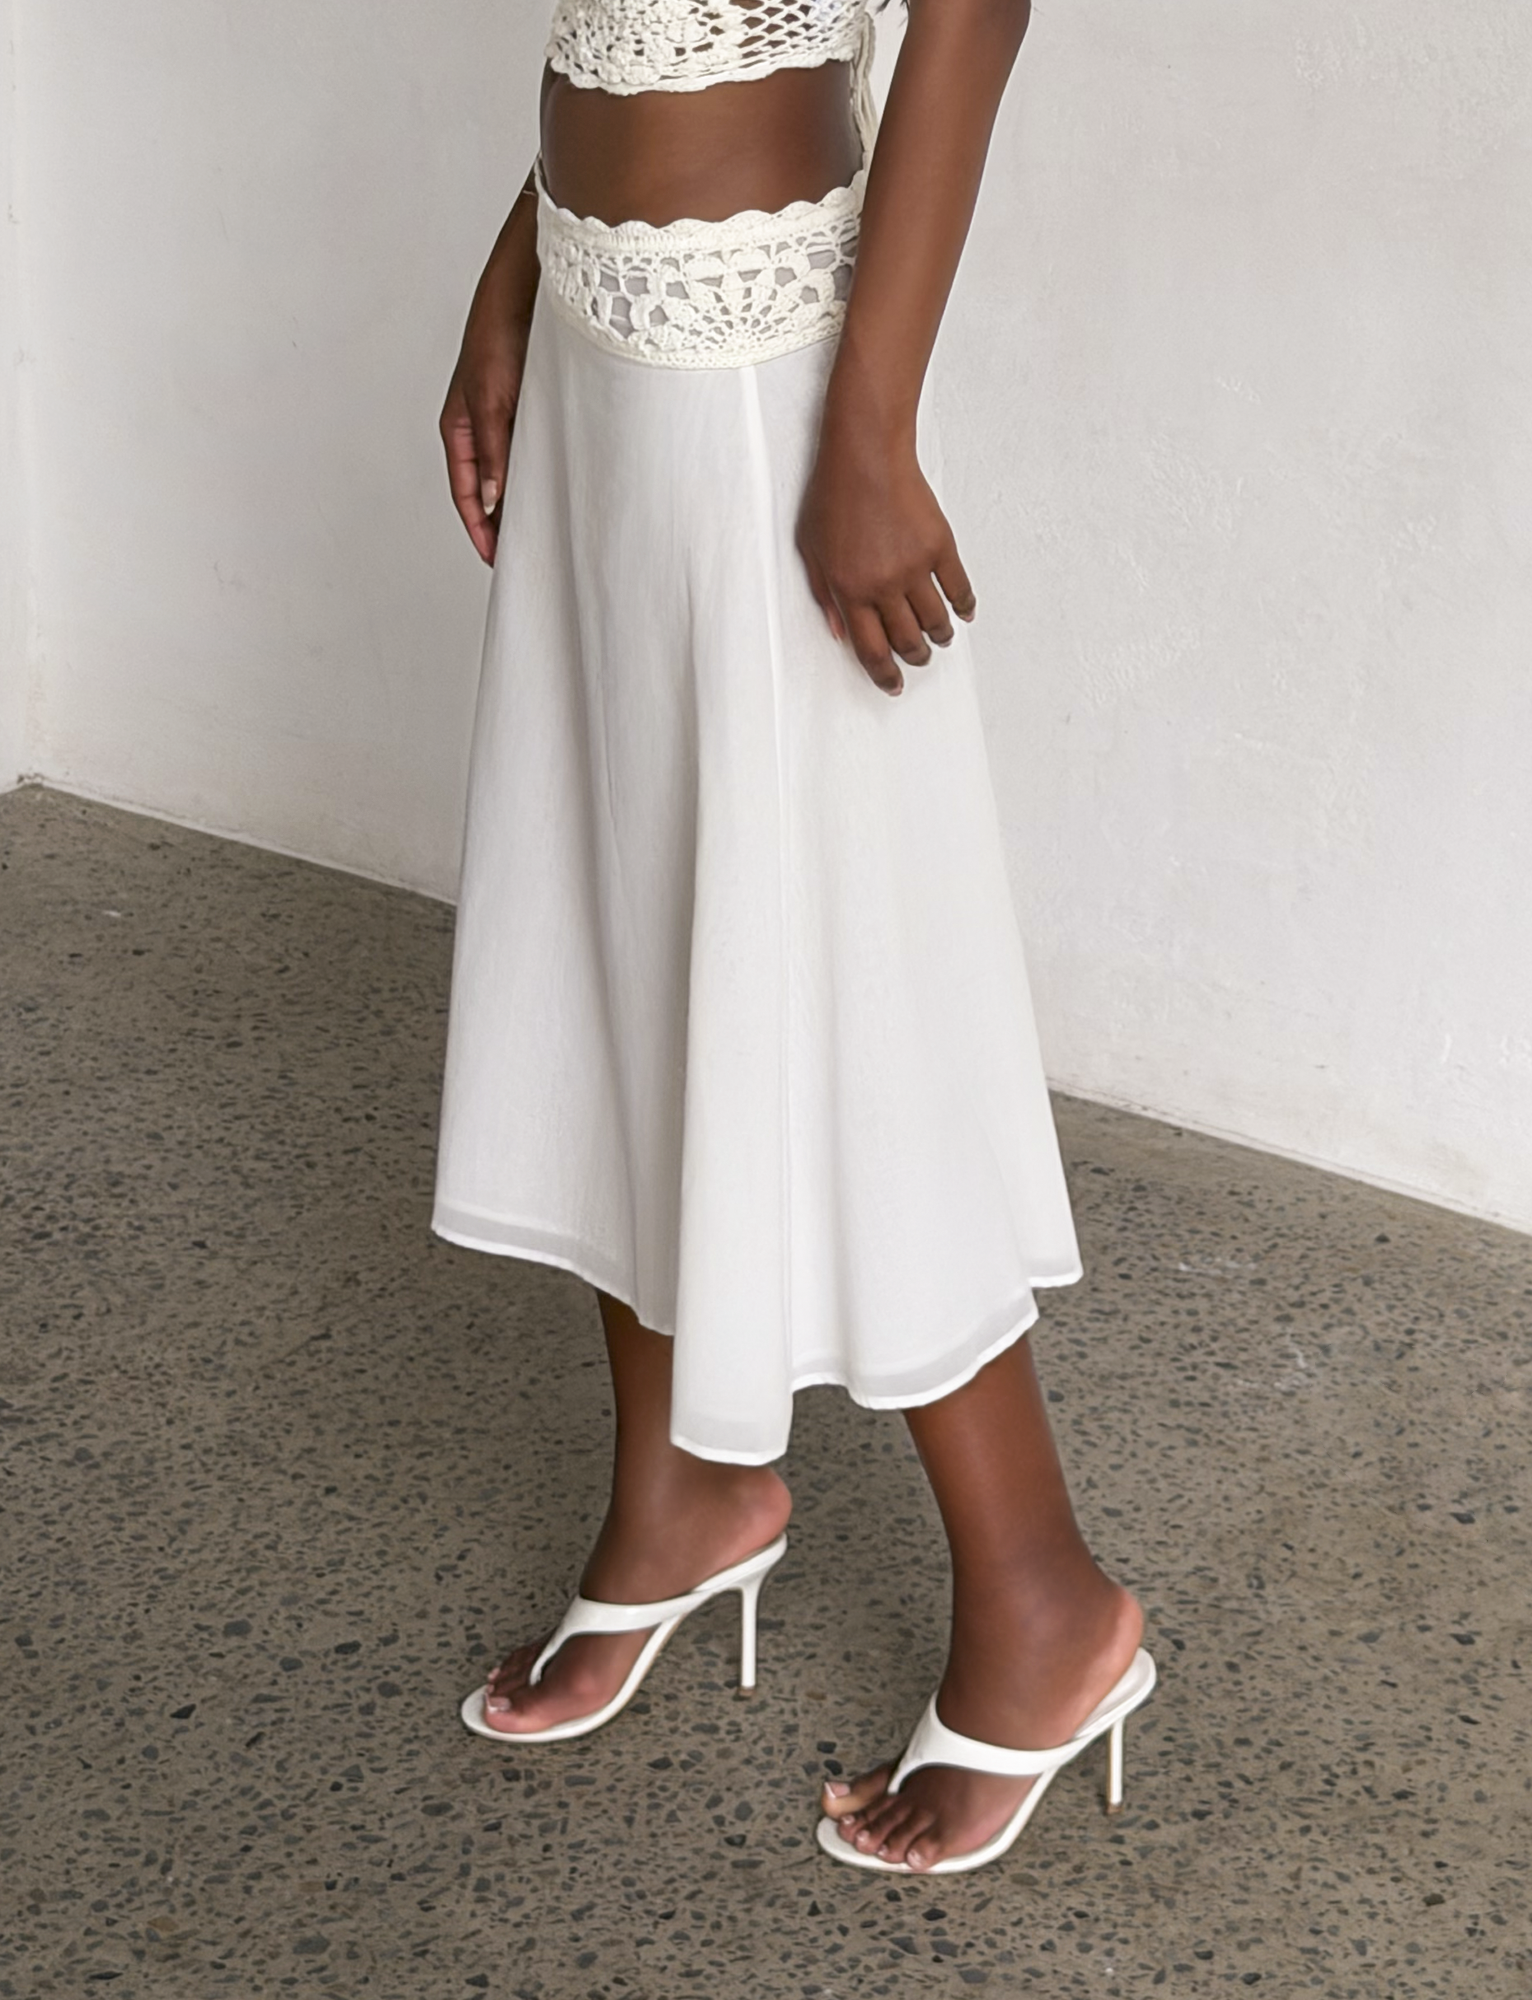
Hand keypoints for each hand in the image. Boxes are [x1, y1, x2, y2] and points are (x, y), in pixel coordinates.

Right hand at [440, 195, 539, 565]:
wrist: (532, 280)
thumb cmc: (500, 328)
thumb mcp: (493, 395)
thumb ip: (495, 450)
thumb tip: (495, 501)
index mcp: (460, 426)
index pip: (466, 493)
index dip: (481, 531)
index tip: (501, 564)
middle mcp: (482, 425)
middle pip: (490, 488)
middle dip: (505, 523)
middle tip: (530, 557)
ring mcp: (508, 414)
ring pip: (515, 470)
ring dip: (529, 498)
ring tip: (552, 530)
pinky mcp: (533, 403)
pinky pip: (537, 448)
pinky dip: (547, 470)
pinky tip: (568, 487)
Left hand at [796, 415, 975, 696]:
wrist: (865, 453)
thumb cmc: (832, 494)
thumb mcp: (810, 550)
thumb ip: (823, 595)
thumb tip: (839, 633)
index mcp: (849, 590)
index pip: (871, 650)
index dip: (884, 675)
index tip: (893, 684)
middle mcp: (883, 585)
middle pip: (907, 641)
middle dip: (915, 658)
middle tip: (918, 658)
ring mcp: (915, 567)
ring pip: (936, 621)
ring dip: (940, 636)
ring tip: (940, 638)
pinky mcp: (940, 546)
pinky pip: (959, 588)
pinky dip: (964, 605)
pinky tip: (963, 613)